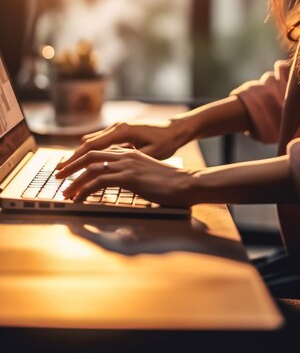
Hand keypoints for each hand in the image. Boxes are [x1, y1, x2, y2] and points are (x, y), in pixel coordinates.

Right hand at [55, 117, 185, 172]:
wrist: (175, 129)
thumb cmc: (166, 141)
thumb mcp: (151, 153)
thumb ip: (130, 158)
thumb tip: (110, 168)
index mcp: (121, 131)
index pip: (91, 146)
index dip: (75, 160)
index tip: (63, 172)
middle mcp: (116, 127)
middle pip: (86, 144)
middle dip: (72, 160)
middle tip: (58, 174)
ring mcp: (117, 128)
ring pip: (91, 142)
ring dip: (79, 156)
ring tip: (67, 171)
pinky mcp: (119, 132)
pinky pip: (99, 142)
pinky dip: (89, 152)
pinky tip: (84, 164)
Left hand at [55, 145, 195, 205]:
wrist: (186, 183)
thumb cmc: (171, 184)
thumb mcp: (148, 175)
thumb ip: (134, 175)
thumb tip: (124, 183)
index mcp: (130, 153)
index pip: (100, 153)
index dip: (83, 161)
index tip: (72, 171)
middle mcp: (125, 155)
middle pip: (90, 155)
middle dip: (71, 165)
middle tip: (59, 177)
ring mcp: (126, 165)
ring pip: (90, 168)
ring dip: (74, 180)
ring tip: (65, 192)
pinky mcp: (127, 177)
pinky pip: (98, 182)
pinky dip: (84, 190)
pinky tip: (78, 199)